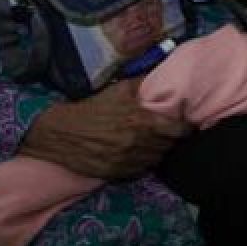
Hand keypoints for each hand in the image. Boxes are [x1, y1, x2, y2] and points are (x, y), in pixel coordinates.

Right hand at [19, 79, 188, 179]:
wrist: (59, 133)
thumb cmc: (91, 108)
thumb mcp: (119, 90)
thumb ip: (143, 83)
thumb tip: (162, 72)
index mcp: (141, 121)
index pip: (177, 130)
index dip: (185, 128)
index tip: (186, 125)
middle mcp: (137, 143)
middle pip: (168, 146)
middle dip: (172, 139)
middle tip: (169, 133)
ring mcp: (127, 160)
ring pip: (156, 160)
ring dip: (158, 151)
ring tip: (154, 143)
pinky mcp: (116, 173)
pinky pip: (140, 171)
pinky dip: (144, 163)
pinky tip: (140, 155)